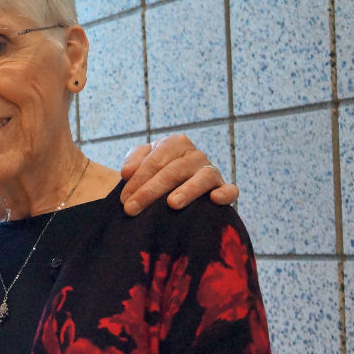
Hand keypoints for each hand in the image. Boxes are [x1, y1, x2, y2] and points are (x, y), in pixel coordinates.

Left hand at [120, 134, 238, 215]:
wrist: (171, 192)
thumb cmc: (154, 176)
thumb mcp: (140, 164)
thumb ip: (133, 162)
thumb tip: (127, 172)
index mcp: (175, 144)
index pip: (156, 160)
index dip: (138, 179)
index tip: (123, 200)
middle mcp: (195, 155)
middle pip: (174, 170)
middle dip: (151, 191)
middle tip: (132, 209)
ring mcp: (211, 171)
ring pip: (202, 177)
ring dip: (187, 190)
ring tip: (172, 204)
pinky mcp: (223, 189)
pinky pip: (230, 190)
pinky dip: (225, 193)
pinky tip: (214, 199)